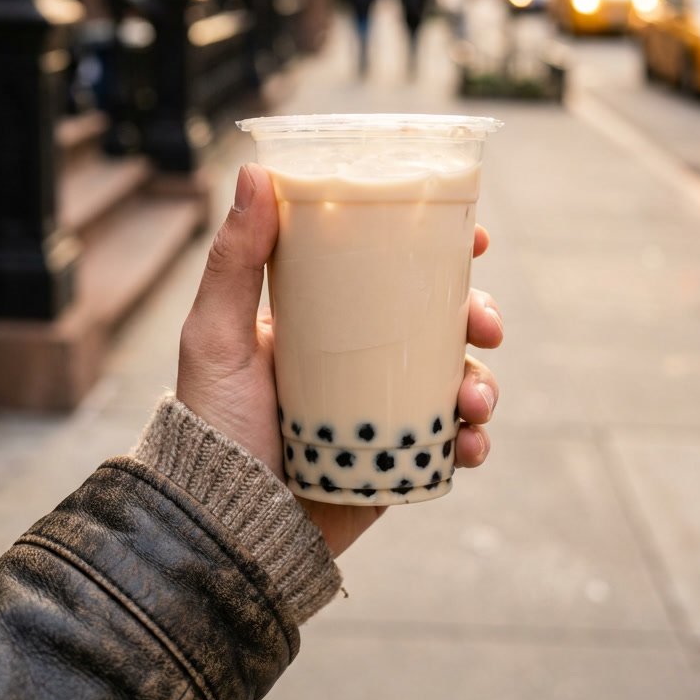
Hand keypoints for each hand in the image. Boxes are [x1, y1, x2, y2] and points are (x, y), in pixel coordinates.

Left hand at [177, 164, 501, 556]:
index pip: (389, 270)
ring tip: (475, 401)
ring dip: (484, 382)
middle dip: (479, 315)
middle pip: (440, 321)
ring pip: (455, 379)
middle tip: (487, 324)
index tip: (477, 233)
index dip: (441, 249)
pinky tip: (470, 447)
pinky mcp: (398, 461)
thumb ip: (233, 260)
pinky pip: (452, 444)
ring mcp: (383, 410)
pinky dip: (474, 442)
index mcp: (324, 320)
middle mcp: (359, 360)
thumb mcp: (216, 336)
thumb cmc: (212, 426)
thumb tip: (253, 169)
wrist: (223, 529)